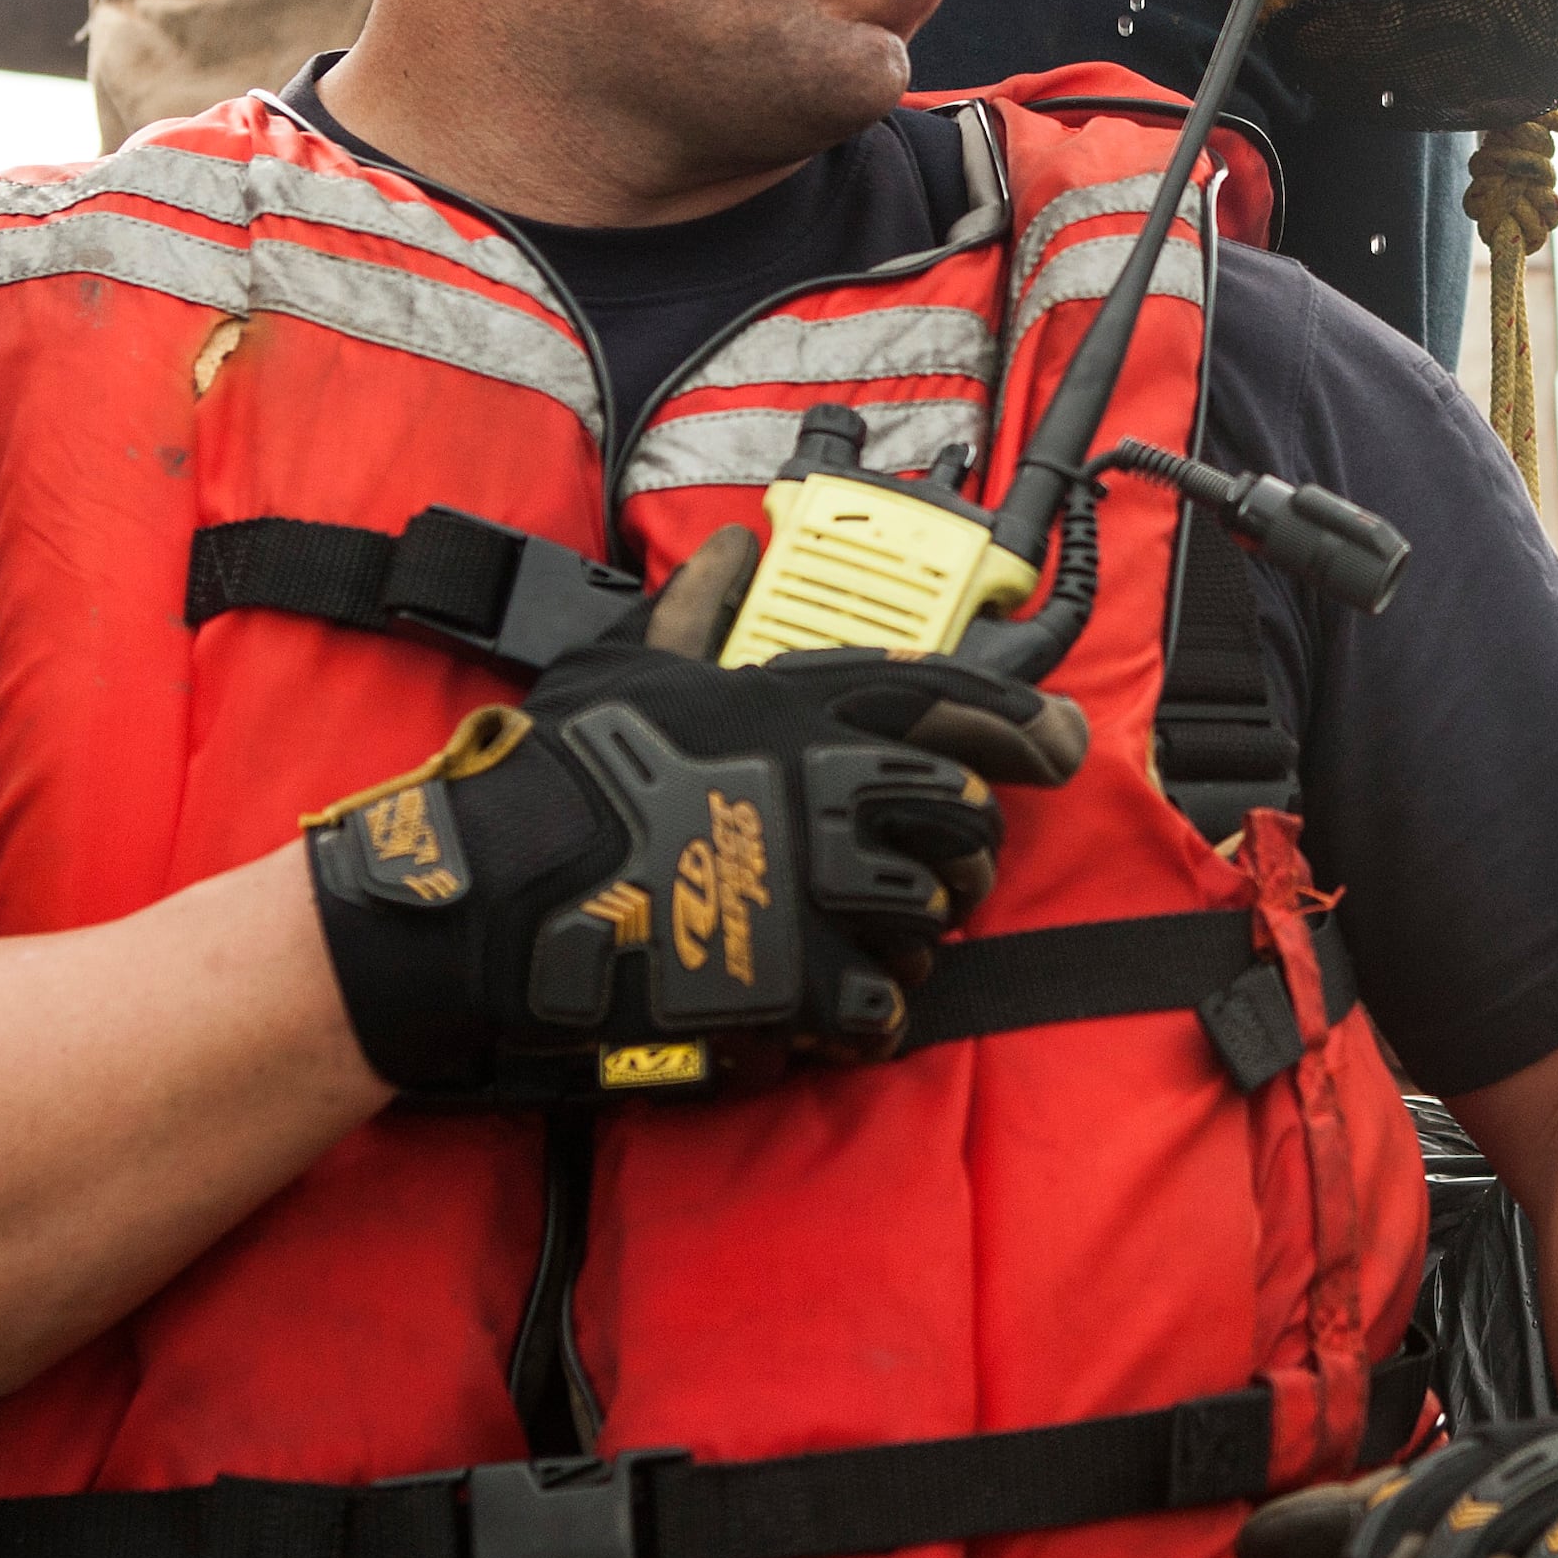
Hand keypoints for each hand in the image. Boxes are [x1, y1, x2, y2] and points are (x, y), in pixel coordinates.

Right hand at [306, 538, 1026, 1098]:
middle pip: (964, 817)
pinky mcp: (802, 981)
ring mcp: (823, 888)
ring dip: (917, 932)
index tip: (1064, 743)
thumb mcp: (624, 668)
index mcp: (798, 709)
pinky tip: (843, 1006)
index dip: (1021, 722)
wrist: (493, 900)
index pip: (948, 700)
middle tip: (941, 870)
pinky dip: (877, 1010)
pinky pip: (889, 1003)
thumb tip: (730, 547)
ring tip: (874, 938)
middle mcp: (830, 790)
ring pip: (935, 915)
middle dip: (965, 849)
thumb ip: (696, 610)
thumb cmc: (555, 779)